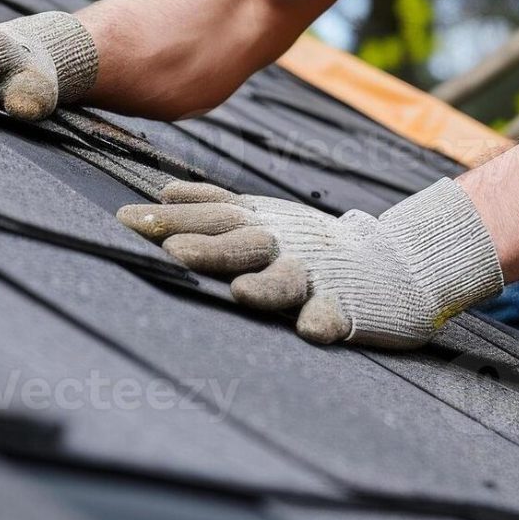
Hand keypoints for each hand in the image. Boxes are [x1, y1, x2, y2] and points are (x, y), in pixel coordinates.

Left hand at [118, 178, 503, 348]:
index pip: (213, 216)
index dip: (173, 217)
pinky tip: (312, 329)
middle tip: (171, 249)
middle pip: (243, 244)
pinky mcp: (348, 308)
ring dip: (266, 285)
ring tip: (241, 293)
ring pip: (287, 280)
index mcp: (261, 225)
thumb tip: (164, 190)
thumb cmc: (311, 244)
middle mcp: (284, 246)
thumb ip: (214, 206)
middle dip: (208, 246)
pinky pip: (336, 316)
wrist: (391, 264)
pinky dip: (325, 320)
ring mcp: (316, 277)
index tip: (126, 220)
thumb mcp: (263, 216)